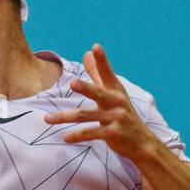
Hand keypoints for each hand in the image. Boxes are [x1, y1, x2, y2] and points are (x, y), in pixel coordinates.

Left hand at [43, 43, 161, 161]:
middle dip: (85, 88)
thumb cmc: (122, 113)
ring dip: (65, 117)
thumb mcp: (112, 92)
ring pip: (86, 116)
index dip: (102, 60)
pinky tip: (64, 137)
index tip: (95, 47)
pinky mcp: (112, 134)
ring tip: (47, 118)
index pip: (107, 72)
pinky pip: (90, 133)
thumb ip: (98, 73)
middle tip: (72, 82)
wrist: (141, 141)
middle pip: (97, 93)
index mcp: (115, 90)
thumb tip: (87, 53)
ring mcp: (115, 118)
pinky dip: (76, 136)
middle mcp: (116, 101)